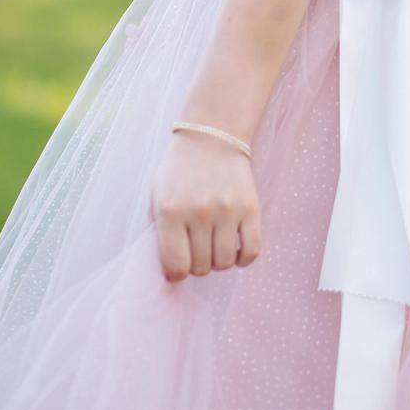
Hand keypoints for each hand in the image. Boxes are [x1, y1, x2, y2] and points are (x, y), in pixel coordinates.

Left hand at [150, 128, 261, 281]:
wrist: (212, 135)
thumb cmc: (180, 170)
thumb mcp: (157, 195)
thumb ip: (159, 231)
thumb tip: (169, 271)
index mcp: (170, 210)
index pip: (176, 265)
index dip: (176, 274)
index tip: (179, 267)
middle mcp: (199, 212)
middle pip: (201, 267)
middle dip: (197, 265)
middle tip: (196, 249)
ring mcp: (228, 210)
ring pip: (224, 262)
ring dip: (219, 261)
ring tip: (214, 246)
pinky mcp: (251, 207)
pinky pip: (252, 251)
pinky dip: (243, 259)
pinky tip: (236, 249)